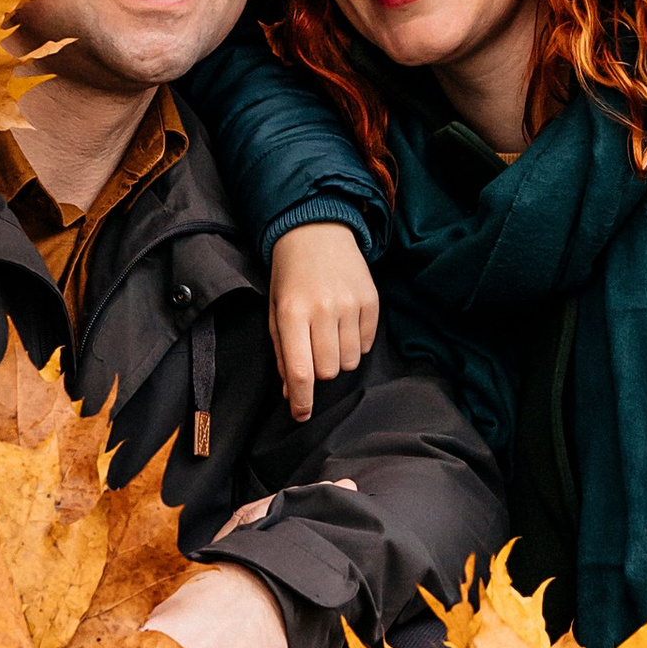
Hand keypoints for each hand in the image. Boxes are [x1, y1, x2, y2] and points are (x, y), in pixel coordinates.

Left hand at [267, 222, 380, 424]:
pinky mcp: (371, 300)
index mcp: (292, 313)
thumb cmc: (290, 277)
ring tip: (328, 334)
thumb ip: (282, 353)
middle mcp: (323, 309)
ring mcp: (350, 304)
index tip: (301, 415)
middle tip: (312, 351)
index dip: (302, 400)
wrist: (316, 232)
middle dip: (319, 372)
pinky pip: (366, 344)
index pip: (301, 371)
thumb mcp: (275, 311)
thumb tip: (290, 393)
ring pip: (349, 362)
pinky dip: (355, 343)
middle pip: (328, 371)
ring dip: (338, 358)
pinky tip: (344, 322)